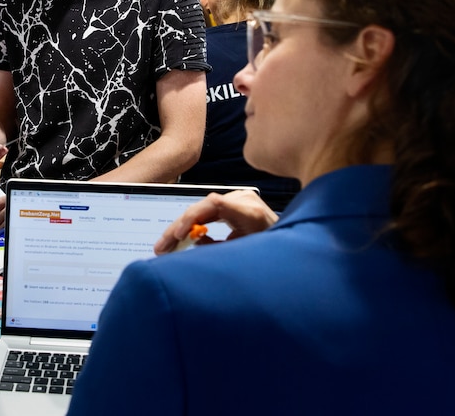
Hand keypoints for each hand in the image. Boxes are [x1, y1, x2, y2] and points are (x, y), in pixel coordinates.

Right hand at [153, 190, 278, 254]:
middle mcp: (244, 200)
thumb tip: (195, 242)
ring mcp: (239, 200)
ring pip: (201, 210)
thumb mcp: (247, 255)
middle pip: (202, 207)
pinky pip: (208, 212)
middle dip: (178, 228)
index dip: (192, 217)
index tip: (179, 235)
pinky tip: (179, 238)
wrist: (293, 248)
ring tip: (165, 246)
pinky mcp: (234, 204)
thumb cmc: (276, 253)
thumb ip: (220, 249)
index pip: (214, 204)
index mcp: (250, 212)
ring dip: (182, 228)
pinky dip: (193, 225)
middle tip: (161, 247)